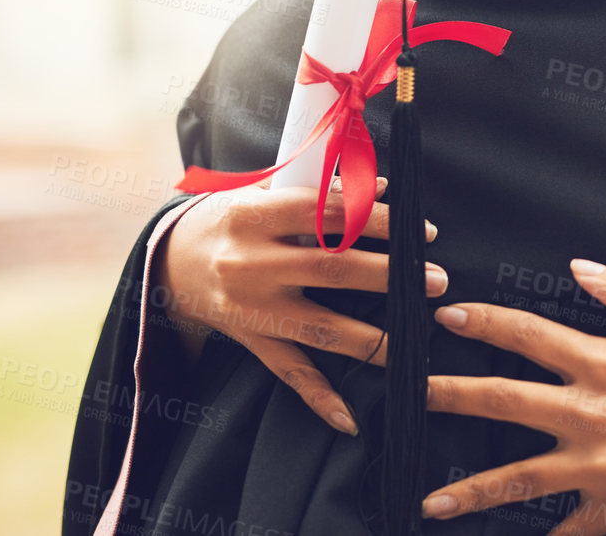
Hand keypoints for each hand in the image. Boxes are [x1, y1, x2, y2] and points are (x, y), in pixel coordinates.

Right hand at [151, 176, 443, 435]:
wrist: (169, 263)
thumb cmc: (232, 218)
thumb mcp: (263, 191)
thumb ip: (321, 189)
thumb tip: (384, 185)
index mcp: (253, 216)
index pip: (326, 214)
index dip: (377, 219)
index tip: (421, 228)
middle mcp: (250, 264)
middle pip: (331, 270)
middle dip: (390, 275)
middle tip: (436, 280)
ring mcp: (251, 309)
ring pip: (320, 326)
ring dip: (373, 338)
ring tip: (415, 339)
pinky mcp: (250, 341)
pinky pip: (289, 373)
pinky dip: (320, 398)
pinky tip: (352, 419)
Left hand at [421, 260, 605, 534]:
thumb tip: (582, 268)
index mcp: (605, 363)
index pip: (528, 335)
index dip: (485, 321)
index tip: (447, 315)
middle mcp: (590, 414)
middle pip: (504, 400)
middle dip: (451, 395)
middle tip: (410, 395)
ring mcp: (598, 466)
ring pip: (519, 477)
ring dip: (472, 490)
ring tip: (430, 502)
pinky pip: (571, 531)